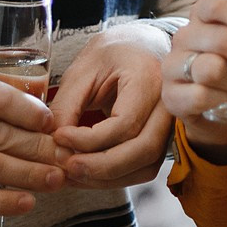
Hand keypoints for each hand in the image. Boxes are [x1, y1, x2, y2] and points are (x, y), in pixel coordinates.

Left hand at [51, 24, 175, 188]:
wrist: (141, 48)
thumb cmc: (113, 54)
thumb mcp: (83, 69)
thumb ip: (67, 104)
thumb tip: (54, 144)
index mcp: (149, 77)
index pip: (125, 122)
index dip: (88, 139)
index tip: (58, 136)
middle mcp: (170, 103)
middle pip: (142, 150)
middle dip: (100, 167)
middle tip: (66, 166)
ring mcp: (172, 124)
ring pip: (145, 166)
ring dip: (106, 178)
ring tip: (72, 172)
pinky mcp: (164, 140)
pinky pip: (143, 169)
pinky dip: (115, 177)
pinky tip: (89, 172)